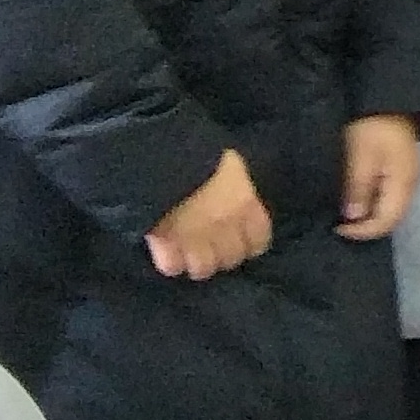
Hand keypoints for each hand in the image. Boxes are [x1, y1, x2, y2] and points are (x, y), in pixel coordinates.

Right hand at [143, 148, 270, 280]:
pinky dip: (170, 262)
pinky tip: (167, 252)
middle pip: (230, 259)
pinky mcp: (165, 244)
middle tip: (209, 245)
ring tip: (187, 252)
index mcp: (245, 204)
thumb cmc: (199, 150)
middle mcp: (226, 227)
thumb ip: (235, 186)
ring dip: (195, 262)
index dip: (248, 243)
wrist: (160, 153)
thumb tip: (237, 197)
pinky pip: (172, 267)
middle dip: (221, 255)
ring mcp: (196, 239)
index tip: (238, 239)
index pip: (259, 242)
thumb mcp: (228, 163)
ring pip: (203, 269)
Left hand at [337, 115, 419, 240]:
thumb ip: (358, 189)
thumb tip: (352, 217)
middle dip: (366, 225)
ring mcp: (408, 177)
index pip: (386, 221)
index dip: (362, 231)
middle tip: (340, 222)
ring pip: (391, 209)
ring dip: (369, 215)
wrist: (387, 100)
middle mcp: (410, 184)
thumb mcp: (360, 157)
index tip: (338, 227)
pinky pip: (390, 197)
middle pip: (391, 218)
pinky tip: (359, 198)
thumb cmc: (372, 127)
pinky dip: (374, 203)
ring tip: (346, 211)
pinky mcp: (402, 170)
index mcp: (402, 183)